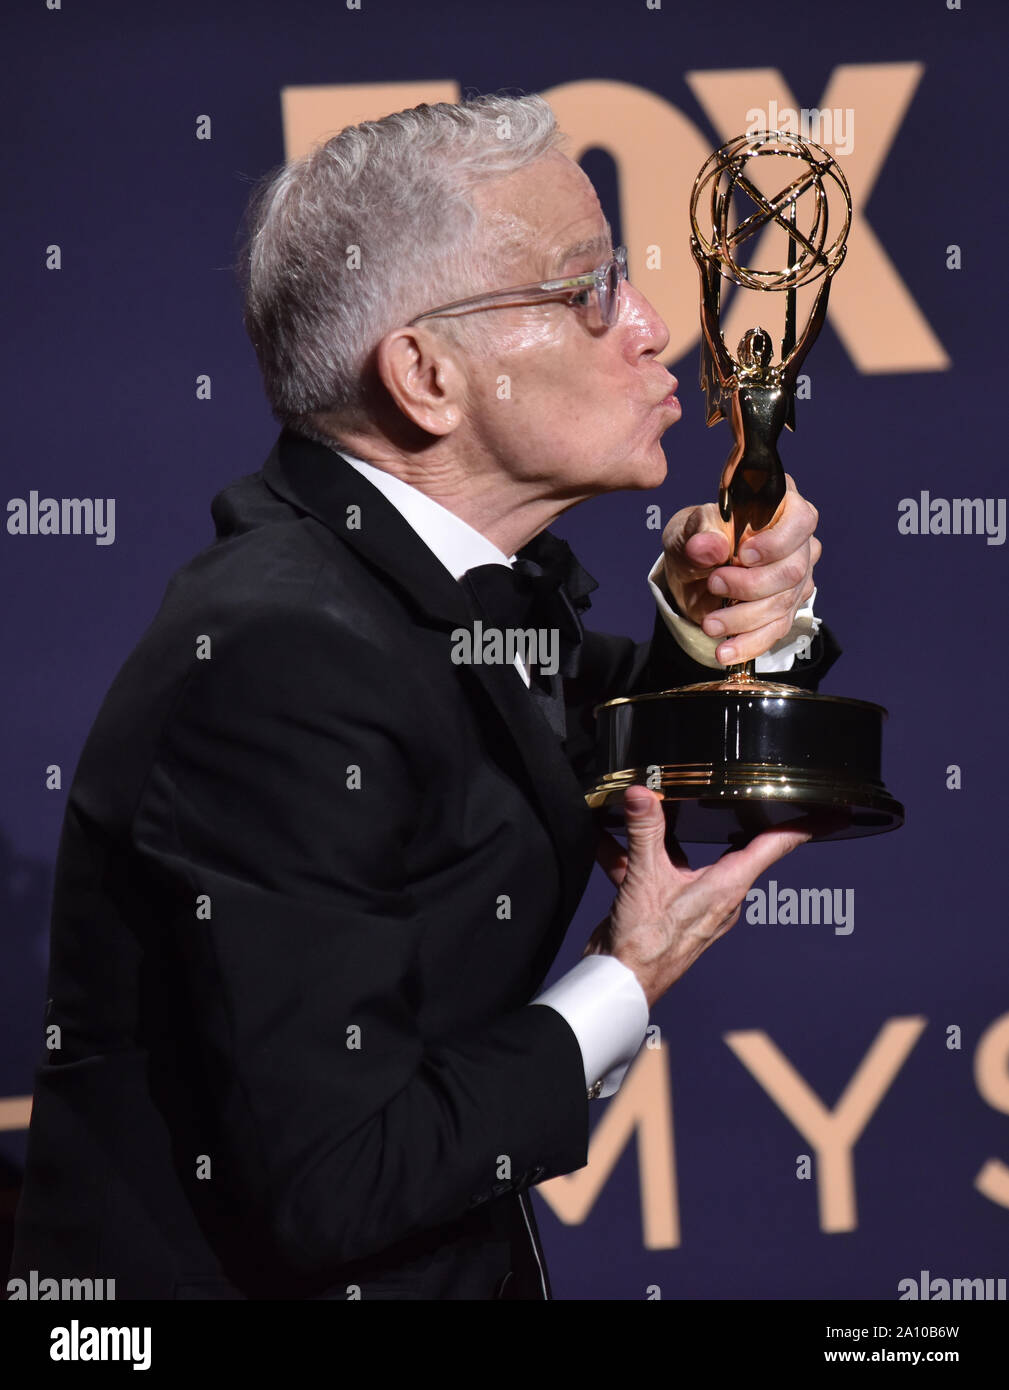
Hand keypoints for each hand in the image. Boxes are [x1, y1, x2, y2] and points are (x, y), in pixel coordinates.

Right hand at [585, 787, 808, 1008]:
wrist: (620, 985)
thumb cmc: (647, 945)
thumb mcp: (645, 878)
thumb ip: (645, 831)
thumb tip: (642, 794)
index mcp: (727, 886)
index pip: (777, 845)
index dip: (807, 826)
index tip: (835, 813)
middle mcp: (718, 893)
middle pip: (736, 845)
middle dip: (737, 817)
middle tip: (750, 790)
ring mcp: (692, 901)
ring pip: (684, 855)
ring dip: (661, 835)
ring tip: (646, 805)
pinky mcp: (665, 907)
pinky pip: (653, 870)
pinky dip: (631, 855)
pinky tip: (605, 839)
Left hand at [660, 474, 819, 665]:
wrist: (691, 572)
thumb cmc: (697, 538)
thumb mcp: (689, 528)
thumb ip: (699, 533)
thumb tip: (710, 547)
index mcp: (779, 506)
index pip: (800, 519)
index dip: (776, 541)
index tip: (743, 554)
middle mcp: (796, 542)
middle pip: (792, 569)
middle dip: (750, 585)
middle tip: (714, 584)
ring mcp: (796, 576)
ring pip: (784, 604)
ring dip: (743, 619)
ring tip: (710, 623)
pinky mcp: (787, 607)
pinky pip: (776, 630)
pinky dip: (749, 643)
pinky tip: (726, 651)